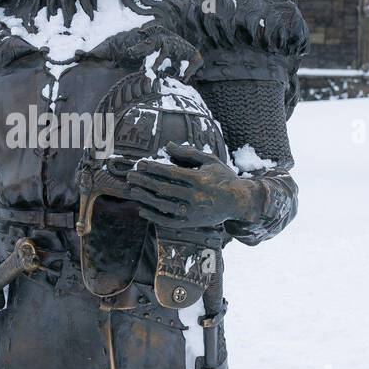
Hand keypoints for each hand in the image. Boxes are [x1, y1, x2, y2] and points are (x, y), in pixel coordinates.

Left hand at [127, 142, 261, 232]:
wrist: (238, 202)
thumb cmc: (223, 177)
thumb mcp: (210, 160)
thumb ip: (188, 153)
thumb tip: (167, 145)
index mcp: (200, 179)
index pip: (172, 173)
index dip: (154, 168)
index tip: (140, 164)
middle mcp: (196, 197)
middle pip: (164, 189)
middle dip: (145, 181)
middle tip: (130, 175)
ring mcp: (193, 212)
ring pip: (164, 205)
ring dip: (145, 198)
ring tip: (132, 190)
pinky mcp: (191, 223)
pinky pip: (168, 221)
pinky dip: (154, 216)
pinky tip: (142, 209)